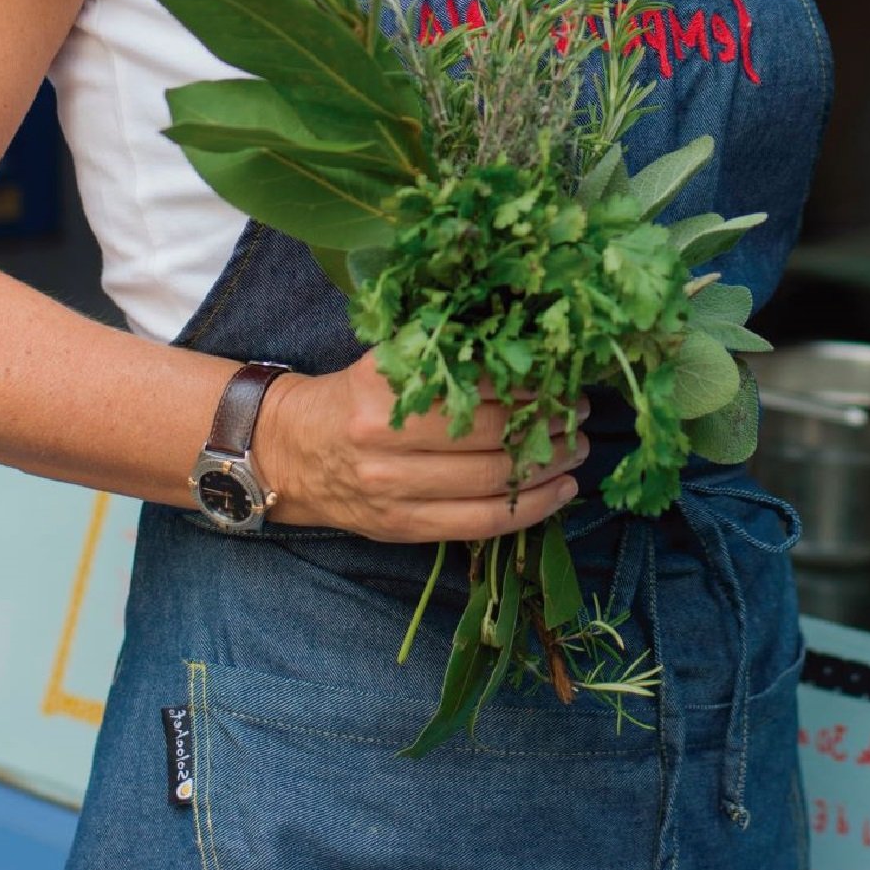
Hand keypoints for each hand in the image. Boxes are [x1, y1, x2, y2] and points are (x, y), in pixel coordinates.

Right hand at [251, 353, 588, 540]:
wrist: (290, 450)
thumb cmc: (354, 395)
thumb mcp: (388, 360)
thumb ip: (445, 352)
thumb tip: (526, 341)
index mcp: (385, 385)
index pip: (476, 383)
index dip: (529, 381)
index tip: (560, 373)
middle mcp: (385, 439)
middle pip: (491, 434)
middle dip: (548, 423)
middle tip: (579, 411)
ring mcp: (393, 490)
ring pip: (493, 482)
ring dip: (549, 464)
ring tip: (577, 446)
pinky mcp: (402, 528)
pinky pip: (481, 524)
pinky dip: (531, 510)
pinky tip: (561, 491)